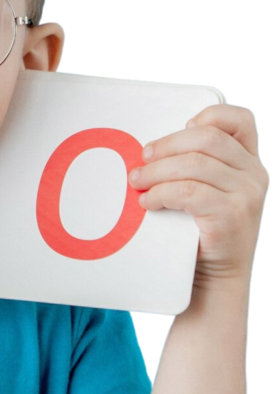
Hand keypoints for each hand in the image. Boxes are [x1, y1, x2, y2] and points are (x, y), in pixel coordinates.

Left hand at [128, 103, 268, 290]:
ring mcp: (247, 194)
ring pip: (193, 164)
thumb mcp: (207, 190)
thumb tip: (152, 148)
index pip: (239, 120)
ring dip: (156, 171)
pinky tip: (148, 201)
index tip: (180, 129)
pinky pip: (188, 192)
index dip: (208, 116)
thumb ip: (196, 165)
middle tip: (142, 159)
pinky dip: (161, 193)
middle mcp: (255, 174)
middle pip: (206, 138)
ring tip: (137, 182)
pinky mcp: (231, 215)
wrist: (215, 277)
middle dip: (167, 146)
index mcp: (250, 161)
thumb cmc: (201, 229)